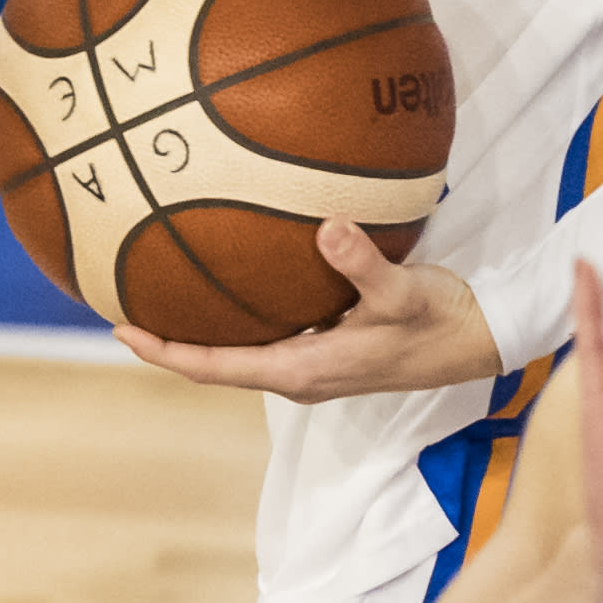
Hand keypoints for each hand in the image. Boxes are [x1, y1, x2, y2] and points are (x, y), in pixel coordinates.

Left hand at [119, 218, 504, 401]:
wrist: (481, 338)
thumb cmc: (441, 321)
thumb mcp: (402, 292)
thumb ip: (362, 264)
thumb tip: (327, 229)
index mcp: (302, 371)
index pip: (214, 368)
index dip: (165, 353)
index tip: (121, 333)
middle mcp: (299, 373)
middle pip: (215, 362)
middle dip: (169, 341)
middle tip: (122, 307)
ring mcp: (313, 362)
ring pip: (241, 349)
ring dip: (201, 329)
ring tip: (161, 294)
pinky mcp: (328, 346)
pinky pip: (267, 333)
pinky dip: (239, 314)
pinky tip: (229, 278)